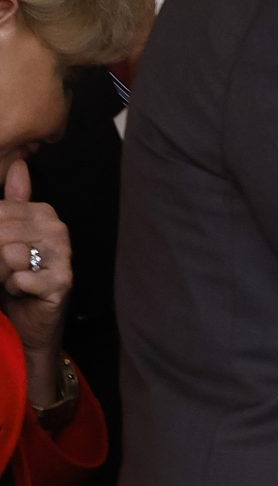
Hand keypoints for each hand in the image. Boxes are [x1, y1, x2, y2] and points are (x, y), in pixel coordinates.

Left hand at [0, 162, 70, 386]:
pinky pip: (21, 277)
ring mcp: (64, 255)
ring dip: (2, 273)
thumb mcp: (6, 236)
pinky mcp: (63, 281)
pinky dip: (14, 289)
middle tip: (5, 269)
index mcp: (44, 214)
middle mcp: (58, 229)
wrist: (29, 321)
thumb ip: (12, 201)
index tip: (1, 252)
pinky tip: (23, 292)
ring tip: (12, 280)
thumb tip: (18, 164)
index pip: (0, 212)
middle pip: (2, 232)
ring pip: (10, 253)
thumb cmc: (15, 276)